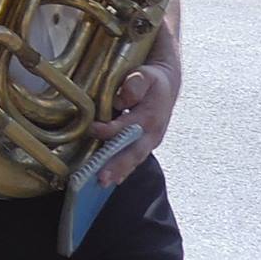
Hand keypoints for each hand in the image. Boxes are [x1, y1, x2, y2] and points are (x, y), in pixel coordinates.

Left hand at [89, 62, 179, 185]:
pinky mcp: (145, 145)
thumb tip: (122, 98)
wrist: (167, 86)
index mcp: (150, 116)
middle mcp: (151, 133)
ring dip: (119, 172)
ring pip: (134, 159)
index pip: (128, 126)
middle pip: (134, 151)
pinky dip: (123, 170)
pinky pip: (134, 159)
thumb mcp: (146, 75)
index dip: (111, 129)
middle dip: (118, 165)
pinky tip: (112, 180)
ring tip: (104, 184)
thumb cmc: (152, 80)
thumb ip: (135, 84)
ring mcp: (150, 141)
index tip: (94, 130)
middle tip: (102, 178)